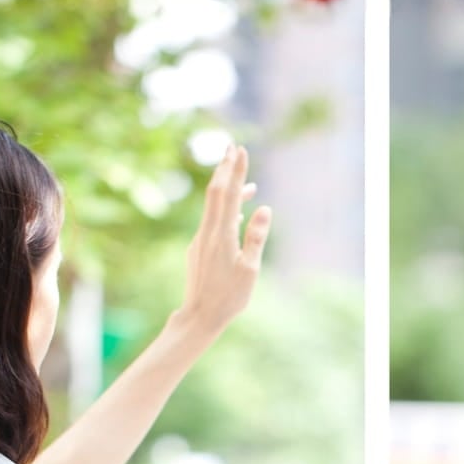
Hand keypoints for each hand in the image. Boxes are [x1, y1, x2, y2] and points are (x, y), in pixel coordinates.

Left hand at [173, 144, 271, 340]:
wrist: (199, 316)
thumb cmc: (229, 297)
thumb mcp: (250, 269)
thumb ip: (256, 237)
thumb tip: (264, 208)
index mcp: (222, 235)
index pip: (228, 194)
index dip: (235, 171)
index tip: (240, 150)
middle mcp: (208, 232)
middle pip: (215, 192)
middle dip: (224, 169)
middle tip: (232, 147)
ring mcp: (200, 239)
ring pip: (213, 207)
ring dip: (227, 190)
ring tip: (246, 182)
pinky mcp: (199, 248)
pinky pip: (212, 221)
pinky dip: (224, 209)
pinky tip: (235, 213)